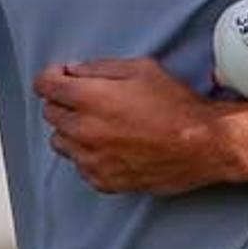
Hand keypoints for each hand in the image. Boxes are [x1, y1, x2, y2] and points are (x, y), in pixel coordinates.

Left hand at [33, 58, 231, 195]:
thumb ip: (99, 68)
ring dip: (71, 130)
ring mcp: (91, 159)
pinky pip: (79, 165)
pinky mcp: (103, 180)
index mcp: (89, 98)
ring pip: (60, 142)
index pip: (44, 86)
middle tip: (87, 98)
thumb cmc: (176, 105)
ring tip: (99, 124)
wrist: (203, 144)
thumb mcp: (140, 69)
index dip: (52, 77)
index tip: (61, 77)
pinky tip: (110, 146)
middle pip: (50, 113)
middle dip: (63, 102)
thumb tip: (74, 72)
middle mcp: (83, 130)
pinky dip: (87, 155)